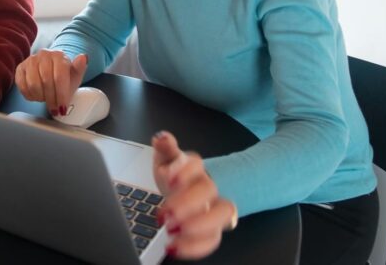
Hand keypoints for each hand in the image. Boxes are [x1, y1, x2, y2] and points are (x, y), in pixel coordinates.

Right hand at [14, 50, 87, 115]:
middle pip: (46, 81)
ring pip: (33, 84)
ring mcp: (30, 60)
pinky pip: (22, 86)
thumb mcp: (75, 75)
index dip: (61, 94)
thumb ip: (79, 68)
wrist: (51, 70)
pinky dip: (30, 96)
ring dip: (41, 97)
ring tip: (47, 99)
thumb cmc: (64, 75)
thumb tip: (83, 57)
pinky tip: (37, 96)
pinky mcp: (20, 68)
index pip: (59, 76)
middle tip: (55, 109)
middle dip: (51, 99)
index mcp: (59, 55)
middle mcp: (43, 55)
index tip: (63, 107)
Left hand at [152, 131, 238, 259]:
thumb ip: (165, 149)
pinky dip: (196, 246)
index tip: (169, 179)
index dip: (184, 170)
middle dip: (188, 202)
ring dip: (198, 225)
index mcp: (194, 168)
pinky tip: (175, 247)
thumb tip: (162, 137)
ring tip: (172, 232)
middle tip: (166, 214)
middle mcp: (209, 186)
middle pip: (209, 189)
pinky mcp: (214, 229)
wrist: (188, 191)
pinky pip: (214, 239)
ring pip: (222, 215)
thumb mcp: (166, 161)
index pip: (196, 163)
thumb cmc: (175, 175)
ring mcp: (215, 208)